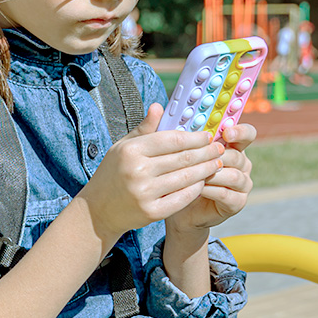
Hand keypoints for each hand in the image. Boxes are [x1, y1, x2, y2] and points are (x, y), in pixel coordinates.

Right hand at [78, 103, 224, 240]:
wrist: (98, 210)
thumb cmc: (113, 173)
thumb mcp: (122, 147)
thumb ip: (144, 129)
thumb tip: (159, 106)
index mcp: (130, 150)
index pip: (172, 140)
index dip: (194, 138)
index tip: (207, 136)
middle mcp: (138, 170)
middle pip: (183, 158)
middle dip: (205, 152)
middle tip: (219, 148)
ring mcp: (145, 193)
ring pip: (187, 177)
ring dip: (206, 169)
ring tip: (217, 163)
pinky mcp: (152, 212)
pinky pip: (183, 197)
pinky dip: (196, 188)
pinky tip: (204, 181)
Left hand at [166, 123, 256, 233]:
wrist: (174, 207)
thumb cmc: (173, 173)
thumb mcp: (169, 150)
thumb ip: (165, 129)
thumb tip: (156, 106)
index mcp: (230, 145)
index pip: (246, 133)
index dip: (239, 131)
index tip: (226, 132)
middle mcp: (240, 162)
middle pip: (238, 154)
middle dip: (219, 154)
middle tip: (203, 155)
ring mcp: (241, 183)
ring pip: (234, 174)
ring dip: (213, 173)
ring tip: (195, 173)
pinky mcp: (236, 202)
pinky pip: (228, 194)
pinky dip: (211, 190)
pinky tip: (197, 188)